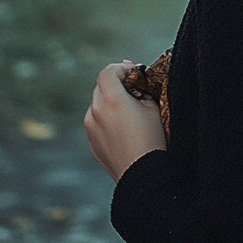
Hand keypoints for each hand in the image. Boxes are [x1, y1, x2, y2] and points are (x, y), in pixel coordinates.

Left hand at [84, 60, 166, 181]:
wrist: (142, 175)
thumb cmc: (151, 139)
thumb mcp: (152, 107)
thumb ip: (140, 89)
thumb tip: (134, 82)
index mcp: (112, 99)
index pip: (108, 71)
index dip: (121, 68)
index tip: (133, 72)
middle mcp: (96, 111)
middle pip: (101, 86)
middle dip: (115, 83)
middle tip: (132, 87)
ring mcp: (90, 127)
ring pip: (96, 104)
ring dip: (109, 100)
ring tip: (128, 110)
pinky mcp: (91, 141)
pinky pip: (96, 121)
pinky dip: (105, 117)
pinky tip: (122, 128)